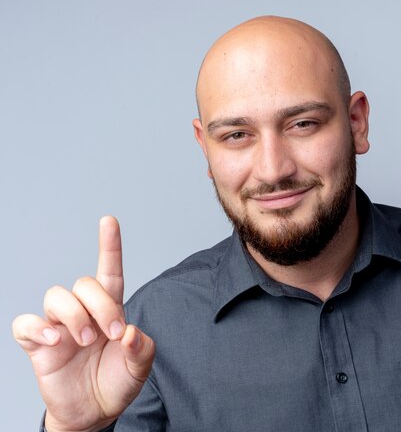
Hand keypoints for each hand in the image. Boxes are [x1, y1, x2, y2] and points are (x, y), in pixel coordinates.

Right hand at [13, 217, 154, 431]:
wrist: (93, 413)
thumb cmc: (116, 383)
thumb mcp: (139, 368)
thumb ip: (142, 349)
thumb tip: (129, 332)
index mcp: (110, 311)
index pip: (109, 272)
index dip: (109, 247)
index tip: (109, 221)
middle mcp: (84, 312)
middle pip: (84, 283)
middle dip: (100, 305)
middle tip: (110, 334)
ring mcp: (59, 326)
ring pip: (56, 295)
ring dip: (74, 315)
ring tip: (84, 340)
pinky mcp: (38, 345)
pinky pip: (25, 324)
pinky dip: (36, 328)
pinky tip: (53, 340)